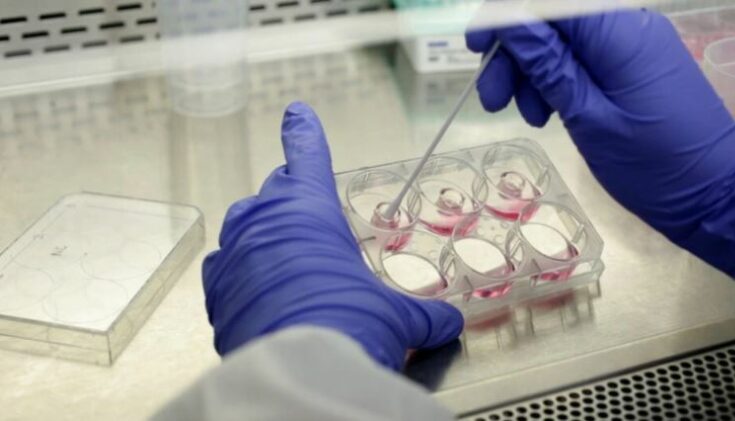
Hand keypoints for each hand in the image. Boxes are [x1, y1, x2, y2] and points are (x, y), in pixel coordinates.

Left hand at [202, 102, 462, 368]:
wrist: (298, 370)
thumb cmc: (350, 325)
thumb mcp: (395, 318)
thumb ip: (423, 316)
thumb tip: (449, 326)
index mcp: (312, 209)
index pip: (308, 156)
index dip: (304, 132)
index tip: (296, 113)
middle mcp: (267, 220)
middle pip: (275, 190)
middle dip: (290, 195)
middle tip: (304, 213)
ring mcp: (235, 251)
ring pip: (245, 225)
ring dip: (263, 233)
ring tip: (284, 257)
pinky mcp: (214, 287)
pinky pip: (224, 266)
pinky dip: (240, 271)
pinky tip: (257, 289)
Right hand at [466, 10, 734, 276]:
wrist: (712, 196)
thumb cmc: (651, 164)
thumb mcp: (588, 117)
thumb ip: (548, 65)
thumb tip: (510, 20)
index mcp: (619, 33)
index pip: (550, 3)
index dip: (507, 16)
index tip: (475, 46)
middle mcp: (627, 28)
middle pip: (552, 21)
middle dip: (515, 55)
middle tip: (492, 100)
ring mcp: (631, 47)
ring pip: (562, 42)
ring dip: (532, 74)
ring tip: (529, 118)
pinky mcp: (631, 67)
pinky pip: (582, 60)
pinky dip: (556, 83)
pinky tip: (548, 115)